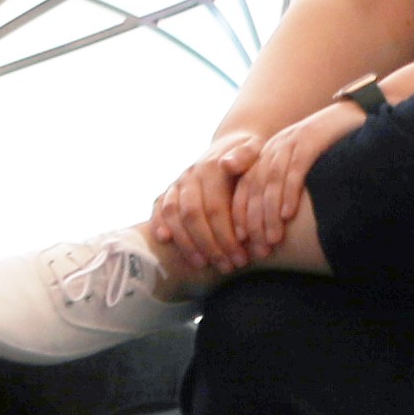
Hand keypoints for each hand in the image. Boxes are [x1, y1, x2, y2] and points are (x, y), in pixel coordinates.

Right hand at [143, 134, 260, 275]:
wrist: (230, 147)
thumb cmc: (250, 157)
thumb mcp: (255, 150)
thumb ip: (245, 157)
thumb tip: (227, 164)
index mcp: (211, 168)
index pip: (215, 208)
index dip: (227, 235)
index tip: (241, 258)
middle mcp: (190, 176)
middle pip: (193, 215)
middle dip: (209, 245)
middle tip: (226, 267)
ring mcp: (177, 183)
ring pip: (173, 214)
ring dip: (185, 242)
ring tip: (201, 264)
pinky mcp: (168, 191)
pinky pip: (158, 208)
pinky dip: (158, 224)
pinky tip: (165, 241)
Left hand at [228, 102, 363, 260]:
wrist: (358, 112)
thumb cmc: (334, 145)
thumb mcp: (304, 164)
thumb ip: (289, 184)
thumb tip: (281, 219)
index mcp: (269, 154)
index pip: (246, 187)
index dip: (241, 214)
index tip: (241, 241)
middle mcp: (274, 148)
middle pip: (254, 188)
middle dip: (253, 221)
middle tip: (257, 250)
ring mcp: (291, 143)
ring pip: (271, 182)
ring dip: (269, 213)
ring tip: (271, 239)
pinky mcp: (310, 140)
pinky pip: (295, 170)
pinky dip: (289, 193)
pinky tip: (288, 214)